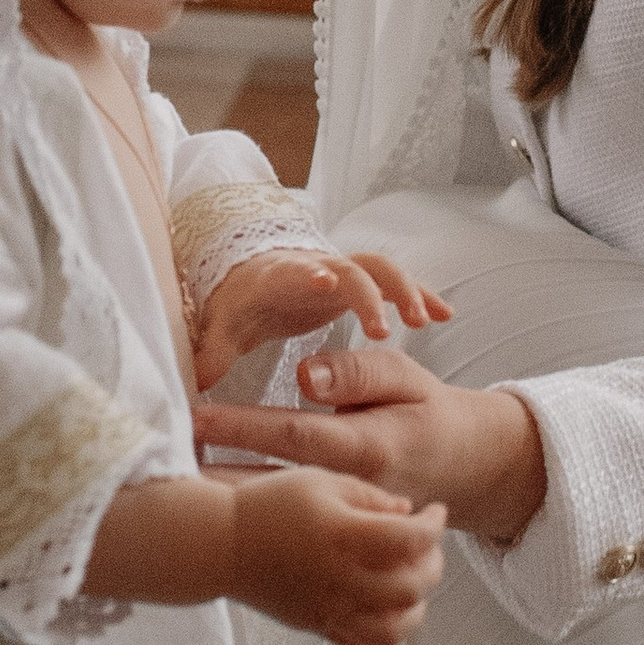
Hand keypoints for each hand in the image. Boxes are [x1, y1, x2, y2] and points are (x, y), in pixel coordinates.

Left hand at [189, 246, 451, 392]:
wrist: (263, 279)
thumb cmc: (246, 306)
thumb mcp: (227, 326)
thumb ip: (214, 349)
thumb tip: (196, 375)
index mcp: (281, 276)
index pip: (296, 272)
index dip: (308, 274)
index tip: (323, 281)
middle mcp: (318, 269)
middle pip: (348, 269)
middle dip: (367, 293)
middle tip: (383, 329)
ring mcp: (344, 273)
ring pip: (379, 269)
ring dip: (403, 290)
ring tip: (424, 320)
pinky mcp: (363, 285)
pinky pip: (397, 284)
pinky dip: (421, 295)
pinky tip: (447, 315)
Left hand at [195, 344, 549, 548]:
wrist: (468, 468)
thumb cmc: (427, 413)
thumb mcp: (406, 377)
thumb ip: (357, 372)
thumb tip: (305, 377)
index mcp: (367, 447)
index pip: (294, 434)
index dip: (242, 427)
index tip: (195, 419)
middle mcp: (354, 493)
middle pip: (274, 483)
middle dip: (215, 474)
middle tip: (160, 464)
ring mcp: (351, 524)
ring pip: (279, 514)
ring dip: (227, 503)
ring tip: (170, 496)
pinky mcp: (347, 539)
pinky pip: (296, 533)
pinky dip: (254, 526)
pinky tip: (214, 521)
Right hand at [223, 467, 443, 644]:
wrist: (218, 543)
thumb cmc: (266, 505)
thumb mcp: (320, 480)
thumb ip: (369, 496)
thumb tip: (404, 511)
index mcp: (346, 535)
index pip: (413, 538)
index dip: (434, 523)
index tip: (433, 511)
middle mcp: (343, 578)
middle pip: (413, 585)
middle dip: (432, 562)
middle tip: (425, 545)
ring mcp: (331, 608)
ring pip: (396, 627)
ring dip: (416, 605)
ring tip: (410, 582)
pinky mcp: (318, 625)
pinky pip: (364, 644)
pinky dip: (385, 631)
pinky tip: (383, 606)